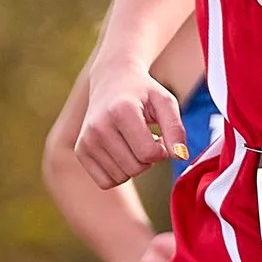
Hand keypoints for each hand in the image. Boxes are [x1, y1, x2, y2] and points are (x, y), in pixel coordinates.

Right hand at [76, 64, 186, 186]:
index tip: (159, 135)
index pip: (149, 154)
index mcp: (121, 112)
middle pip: (136, 168)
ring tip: (132, 143)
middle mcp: (98, 126)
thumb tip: (181, 157)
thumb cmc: (143, 93)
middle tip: (146, 138)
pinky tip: (121, 153)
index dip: (162, 150)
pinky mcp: (80, 151)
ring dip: (134, 165)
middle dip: (148, 159)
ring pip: (121, 177)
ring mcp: (86, 140)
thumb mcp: (165, 102)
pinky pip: (106, 182)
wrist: (112, 80)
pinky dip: (118, 173)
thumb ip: (176, 129)